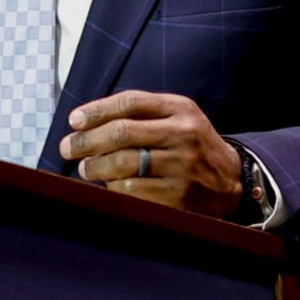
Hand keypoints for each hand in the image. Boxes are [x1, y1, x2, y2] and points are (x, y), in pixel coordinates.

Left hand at [58, 89, 243, 216]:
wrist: (231, 182)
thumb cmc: (191, 146)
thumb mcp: (177, 118)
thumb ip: (140, 113)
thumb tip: (84, 123)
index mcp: (181, 109)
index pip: (130, 102)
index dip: (96, 111)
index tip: (74, 121)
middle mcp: (184, 135)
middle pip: (122, 133)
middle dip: (87, 141)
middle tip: (68, 148)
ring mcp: (182, 167)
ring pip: (123, 164)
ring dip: (96, 168)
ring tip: (86, 170)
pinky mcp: (179, 197)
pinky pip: (133, 191)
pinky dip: (114, 188)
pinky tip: (111, 186)